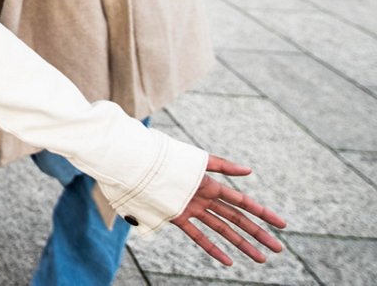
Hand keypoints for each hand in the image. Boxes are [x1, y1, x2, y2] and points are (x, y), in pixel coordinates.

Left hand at [170, 155, 285, 265]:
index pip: (243, 202)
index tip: (282, 224)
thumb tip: (250, 170)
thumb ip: (223, 166)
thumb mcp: (198, 160)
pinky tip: (229, 262)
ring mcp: (193, 210)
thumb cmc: (168, 160)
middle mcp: (206, 199)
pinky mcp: (178, 218)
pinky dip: (214, 250)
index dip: (263, 213)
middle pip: (238, 220)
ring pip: (223, 231)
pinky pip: (199, 237)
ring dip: (242, 245)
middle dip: (259, 234)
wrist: (140, 166)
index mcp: (212, 185)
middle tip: (278, 248)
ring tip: (261, 259)